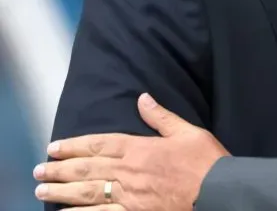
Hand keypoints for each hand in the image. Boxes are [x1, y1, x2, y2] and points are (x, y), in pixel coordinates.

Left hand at [34, 93, 229, 210]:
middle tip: (39, 169)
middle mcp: (129, 172)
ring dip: (62, 190)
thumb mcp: (189, 132)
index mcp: (141, 149)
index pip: (99, 145)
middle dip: (60, 168)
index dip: (74, 145)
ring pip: (88, 192)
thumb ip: (162, 117)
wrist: (219, 192)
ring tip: (42, 189)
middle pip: (87, 169)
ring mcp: (129, 197)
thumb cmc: (207, 162)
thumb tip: (142, 98)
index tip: (54, 146)